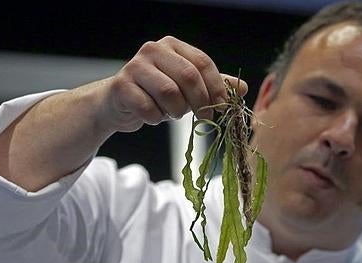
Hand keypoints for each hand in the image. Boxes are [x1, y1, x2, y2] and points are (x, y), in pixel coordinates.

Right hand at [100, 36, 247, 131]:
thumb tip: (243, 88)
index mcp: (173, 46)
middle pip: (188, 76)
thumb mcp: (188, 88)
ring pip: (169, 93)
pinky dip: (156, 118)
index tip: (222, 106)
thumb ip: (213, 85)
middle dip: (201, 101)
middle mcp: (153, 50)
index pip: (202, 63)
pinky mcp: (121, 87)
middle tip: (206, 117)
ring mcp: (135, 67)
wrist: (118, 103)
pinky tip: (153, 116)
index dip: (216, 87)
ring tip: (173, 114)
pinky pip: (148, 108)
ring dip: (176, 111)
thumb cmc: (156, 93)